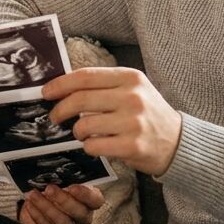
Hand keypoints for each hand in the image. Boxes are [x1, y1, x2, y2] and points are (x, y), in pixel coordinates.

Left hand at [18, 183, 103, 223]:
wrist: (45, 202)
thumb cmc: (59, 188)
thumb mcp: (65, 180)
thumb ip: (66, 177)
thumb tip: (56, 168)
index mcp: (91, 201)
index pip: (95, 200)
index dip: (85, 195)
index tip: (73, 187)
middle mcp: (84, 217)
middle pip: (78, 212)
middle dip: (62, 200)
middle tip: (49, 189)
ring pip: (62, 222)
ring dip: (46, 207)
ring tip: (33, 195)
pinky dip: (37, 216)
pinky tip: (30, 205)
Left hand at [45, 67, 182, 175]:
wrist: (178, 142)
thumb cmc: (148, 114)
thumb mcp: (133, 90)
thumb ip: (104, 86)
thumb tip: (63, 87)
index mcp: (130, 77)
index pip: (85, 76)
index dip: (60, 84)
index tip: (46, 93)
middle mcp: (132, 96)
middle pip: (80, 99)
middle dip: (60, 110)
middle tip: (54, 117)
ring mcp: (133, 121)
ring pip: (84, 125)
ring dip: (77, 132)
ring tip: (82, 134)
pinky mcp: (132, 145)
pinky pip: (94, 146)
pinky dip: (89, 147)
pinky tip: (97, 145)